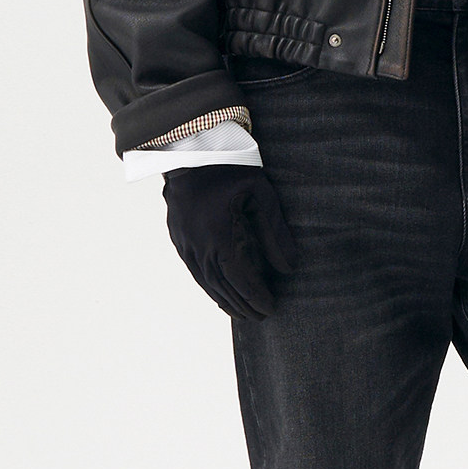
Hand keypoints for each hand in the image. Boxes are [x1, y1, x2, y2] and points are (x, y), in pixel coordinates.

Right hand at [162, 164, 298, 319]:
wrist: (189, 151)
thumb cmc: (230, 168)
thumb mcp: (261, 194)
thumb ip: (275, 232)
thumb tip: (290, 267)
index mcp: (217, 234)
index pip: (239, 277)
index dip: (255, 296)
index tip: (271, 307)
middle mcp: (197, 244)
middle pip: (221, 286)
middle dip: (242, 304)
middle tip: (261, 317)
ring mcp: (183, 242)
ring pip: (205, 281)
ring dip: (224, 300)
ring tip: (243, 312)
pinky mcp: (177, 237)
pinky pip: (194, 270)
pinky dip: (209, 285)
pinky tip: (220, 293)